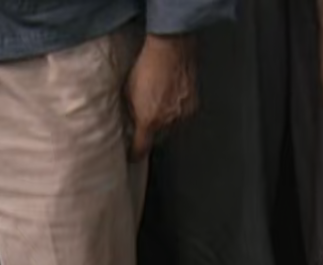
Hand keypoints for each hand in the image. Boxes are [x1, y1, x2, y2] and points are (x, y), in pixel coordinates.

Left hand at [124, 33, 198, 161]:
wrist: (171, 49)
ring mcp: (183, 114)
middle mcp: (168, 121)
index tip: (132, 156)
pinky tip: (170, 98)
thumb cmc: (148, 65)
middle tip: (146, 123)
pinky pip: (183, 116)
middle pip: (159, 139)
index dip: (135, 154)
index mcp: (149, 120)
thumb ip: (131, 110)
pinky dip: (177, 111)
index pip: (142, 148)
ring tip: (159, 105)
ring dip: (166, 122)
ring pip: (173, 128)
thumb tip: (131, 121)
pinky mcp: (194, 105)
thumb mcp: (129, 90)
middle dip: (152, 134)